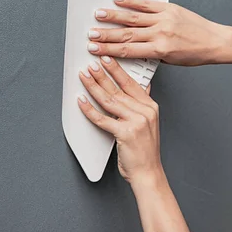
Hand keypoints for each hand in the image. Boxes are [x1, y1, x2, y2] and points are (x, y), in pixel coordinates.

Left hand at [77, 56, 162, 183]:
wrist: (148, 173)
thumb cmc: (145, 151)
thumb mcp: (150, 123)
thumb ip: (144, 104)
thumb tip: (143, 87)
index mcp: (150, 107)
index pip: (131, 83)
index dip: (118, 69)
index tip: (107, 59)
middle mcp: (145, 112)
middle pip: (118, 89)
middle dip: (102, 74)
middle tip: (91, 64)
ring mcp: (136, 122)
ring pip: (109, 100)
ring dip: (94, 86)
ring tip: (84, 77)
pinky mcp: (125, 133)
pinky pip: (102, 119)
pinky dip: (89, 110)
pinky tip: (81, 101)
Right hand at [86, 0, 231, 65]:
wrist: (216, 42)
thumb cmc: (196, 54)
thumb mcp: (170, 61)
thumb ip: (151, 54)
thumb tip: (133, 50)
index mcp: (160, 49)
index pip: (128, 50)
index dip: (108, 50)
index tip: (96, 49)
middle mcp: (161, 33)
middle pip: (126, 34)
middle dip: (105, 34)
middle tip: (91, 34)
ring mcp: (164, 19)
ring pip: (133, 18)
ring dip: (113, 16)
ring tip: (98, 15)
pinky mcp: (169, 8)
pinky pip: (147, 4)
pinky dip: (132, 1)